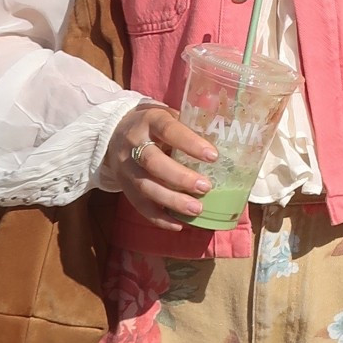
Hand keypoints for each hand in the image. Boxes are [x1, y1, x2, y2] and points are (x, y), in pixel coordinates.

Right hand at [105, 104, 217, 230]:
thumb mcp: (168, 117)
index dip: (190, 143)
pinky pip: (140, 206)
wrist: (115, 133)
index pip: (169, 130)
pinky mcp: (124, 187)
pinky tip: (179, 224)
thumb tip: (228, 143)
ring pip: (146, 187)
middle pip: (153, 163)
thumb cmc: (154, 127)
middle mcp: (134, 144)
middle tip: (206, 187)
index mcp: (150, 120)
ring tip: (197, 210)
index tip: (213, 156)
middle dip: (181, 178)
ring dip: (172, 201)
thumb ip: (190, 128)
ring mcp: (126, 167)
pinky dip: (159, 218)